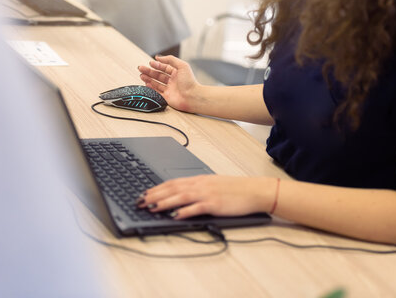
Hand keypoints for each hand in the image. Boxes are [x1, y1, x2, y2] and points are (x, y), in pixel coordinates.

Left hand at [136, 175, 275, 218]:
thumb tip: (183, 197)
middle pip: (173, 188)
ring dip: (164, 202)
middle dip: (154, 195)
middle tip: (140, 201)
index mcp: (201, 179)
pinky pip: (196, 207)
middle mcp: (202, 184)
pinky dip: (184, 211)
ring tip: (151, 208)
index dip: (157, 188)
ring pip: (181, 196)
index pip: (173, 182)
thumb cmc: (237, 189)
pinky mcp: (215, 204)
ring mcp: (208, 193)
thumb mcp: (215, 185)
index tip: (145, 193)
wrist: (255, 190)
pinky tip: (175, 215)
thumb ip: (199, 189)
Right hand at [138, 55, 199, 112]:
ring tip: (141, 75)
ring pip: (156, 83)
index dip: (157, 65)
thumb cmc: (190, 82)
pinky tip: (146, 83)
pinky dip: (151, 88)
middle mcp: (173, 81)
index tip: (150, 63)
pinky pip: (157, 92)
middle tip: (141, 68)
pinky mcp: (167, 97)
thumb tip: (158, 57)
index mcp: (177, 73)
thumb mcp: (182, 65)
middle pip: (158, 75)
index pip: (164, 67)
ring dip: (148, 79)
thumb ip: (170, 59)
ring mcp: (169, 89)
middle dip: (149, 71)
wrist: (192, 97)